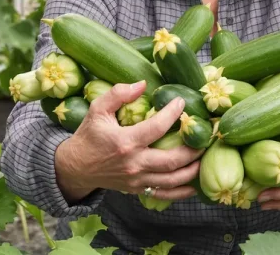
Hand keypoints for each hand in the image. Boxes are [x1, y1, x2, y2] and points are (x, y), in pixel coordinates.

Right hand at [54, 80, 203, 202]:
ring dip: (192, 169)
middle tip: (204, 135)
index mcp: (125, 141)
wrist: (75, 167)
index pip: (157, 127)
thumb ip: (118, 93)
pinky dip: (182, 191)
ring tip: (203, 155)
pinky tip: (194, 183)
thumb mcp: (97, 109)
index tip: (182, 103)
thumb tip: (143, 84)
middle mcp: (134, 163)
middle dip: (193, 149)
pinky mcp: (137, 190)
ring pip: (172, 180)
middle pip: (172, 160)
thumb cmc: (88, 135)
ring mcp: (137, 179)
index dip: (173, 114)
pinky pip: (164, 194)